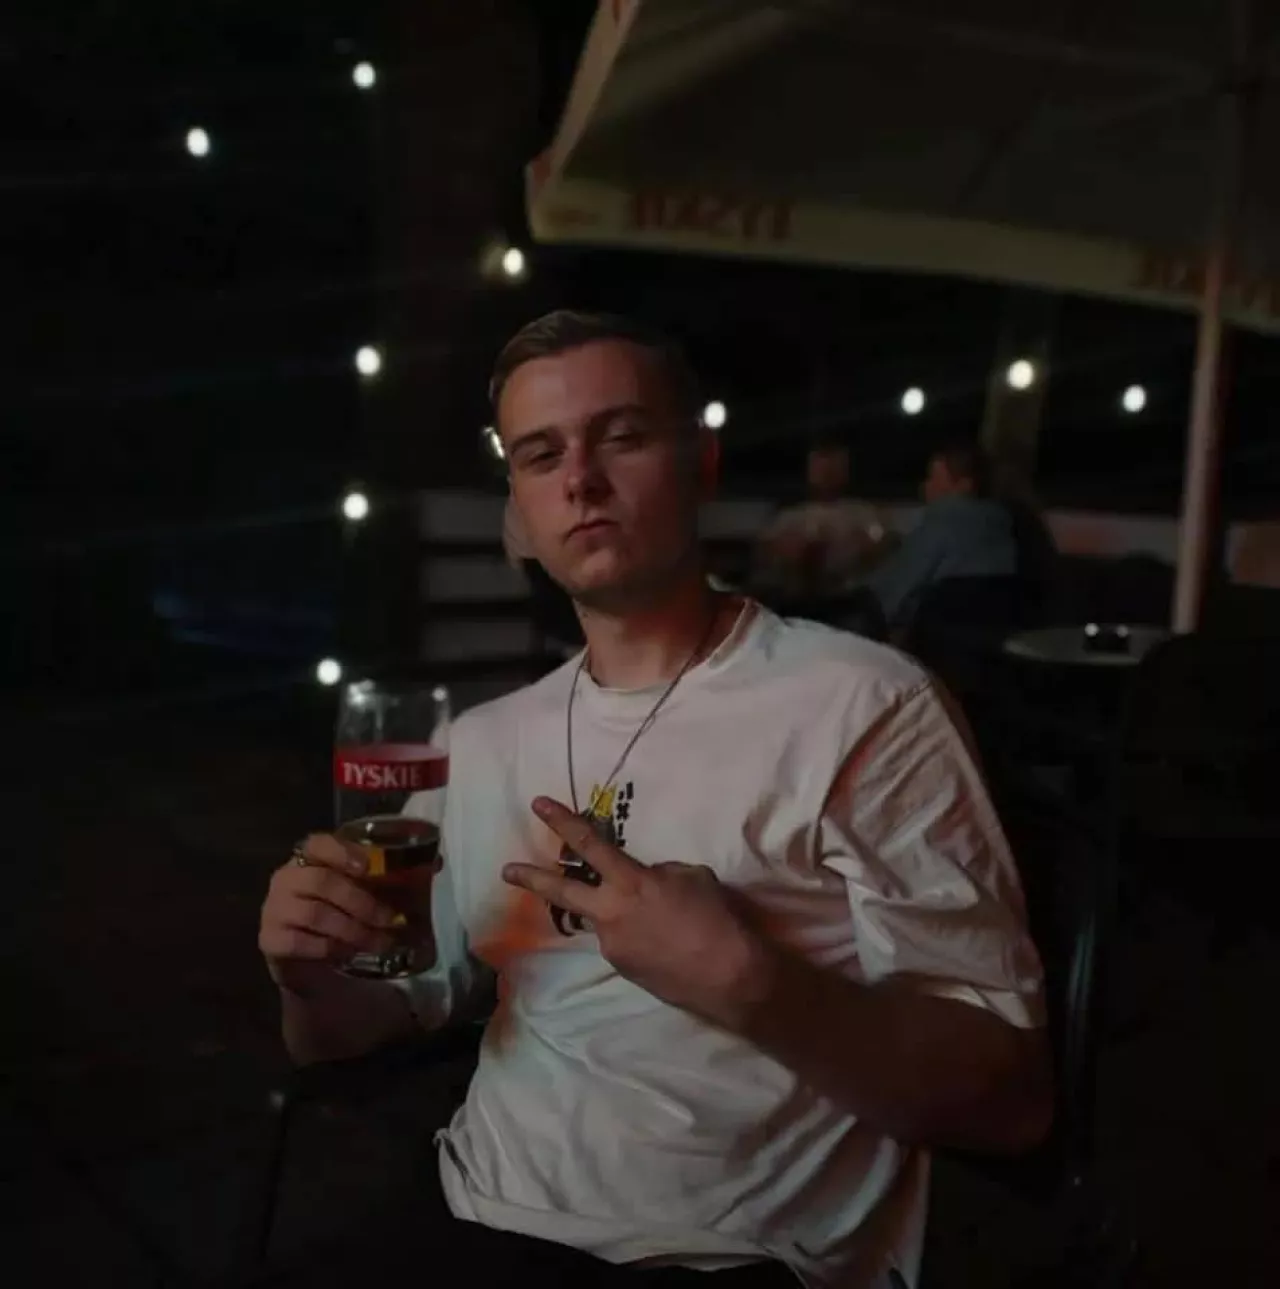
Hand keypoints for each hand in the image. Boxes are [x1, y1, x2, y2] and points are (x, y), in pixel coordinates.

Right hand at [259, 833, 398, 994]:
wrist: (309, 960)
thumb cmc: (340, 915)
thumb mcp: (362, 892)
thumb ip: (390, 876)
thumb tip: (435, 862)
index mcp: (309, 858)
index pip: (318, 843)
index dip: (342, 851)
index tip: (368, 867)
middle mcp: (286, 877)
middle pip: (322, 881)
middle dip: (362, 901)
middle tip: (391, 919)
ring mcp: (273, 908)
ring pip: (316, 913)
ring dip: (354, 929)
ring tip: (380, 942)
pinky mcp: (269, 939)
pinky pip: (301, 942)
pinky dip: (331, 948)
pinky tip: (349, 954)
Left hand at [502, 798, 775, 1028]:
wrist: (727, 976)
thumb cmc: (715, 918)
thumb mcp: (692, 877)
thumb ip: (660, 871)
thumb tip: (648, 877)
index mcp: (631, 883)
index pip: (590, 844)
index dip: (563, 822)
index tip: (539, 805)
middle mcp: (611, 913)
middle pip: (563, 891)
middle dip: (532, 878)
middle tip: (507, 870)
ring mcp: (612, 945)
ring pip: (601, 919)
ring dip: (614, 914)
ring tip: (657, 923)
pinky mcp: (622, 968)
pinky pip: (620, 941)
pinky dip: (634, 936)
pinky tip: (662, 943)